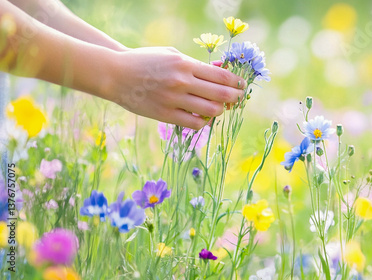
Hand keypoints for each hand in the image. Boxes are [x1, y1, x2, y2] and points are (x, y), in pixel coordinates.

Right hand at [104, 47, 245, 129]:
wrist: (116, 74)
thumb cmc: (146, 61)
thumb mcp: (173, 55)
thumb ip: (197, 63)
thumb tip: (222, 69)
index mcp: (185, 64)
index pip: (221, 76)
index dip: (236, 82)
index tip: (241, 85)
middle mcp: (182, 82)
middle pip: (221, 94)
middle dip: (234, 97)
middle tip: (237, 98)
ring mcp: (174, 99)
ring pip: (211, 110)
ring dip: (220, 110)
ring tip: (220, 107)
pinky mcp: (165, 114)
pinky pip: (195, 123)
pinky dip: (204, 121)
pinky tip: (203, 117)